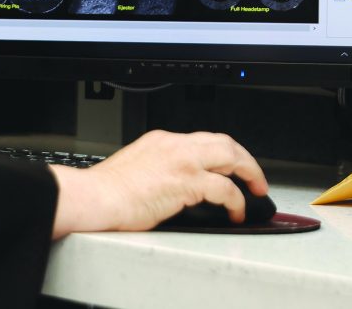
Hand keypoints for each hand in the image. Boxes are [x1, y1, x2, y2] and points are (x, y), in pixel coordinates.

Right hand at [48, 129, 267, 238]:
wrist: (95, 197)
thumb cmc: (106, 190)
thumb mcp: (136, 167)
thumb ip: (159, 168)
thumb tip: (176, 187)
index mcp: (161, 140)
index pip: (202, 140)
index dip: (222, 154)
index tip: (230, 167)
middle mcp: (174, 145)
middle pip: (224, 142)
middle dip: (245, 159)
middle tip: (254, 177)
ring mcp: (182, 161)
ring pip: (231, 156)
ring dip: (250, 174)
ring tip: (256, 192)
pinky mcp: (187, 182)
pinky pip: (226, 188)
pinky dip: (237, 201)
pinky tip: (236, 212)